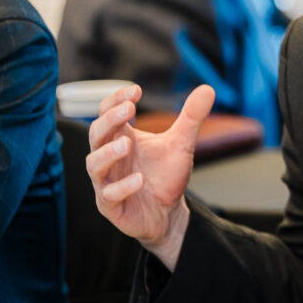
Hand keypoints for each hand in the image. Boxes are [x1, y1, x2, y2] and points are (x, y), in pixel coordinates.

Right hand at [86, 84, 214, 269]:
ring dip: (108, 153)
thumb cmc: (166, 175)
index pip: (107, 113)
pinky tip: (140, 179)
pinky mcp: (111, 206)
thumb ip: (191, 118)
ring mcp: (107, 182)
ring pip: (94, 164)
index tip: (136, 91)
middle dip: (109, 120)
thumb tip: (208, 89)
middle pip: (96, 134)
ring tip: (128, 144)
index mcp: (121, 138)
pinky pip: (109, 196)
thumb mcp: (181, 144)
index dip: (116, 100)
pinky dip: (122, 187)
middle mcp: (109, 158)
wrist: (168, 213)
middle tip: (129, 109)